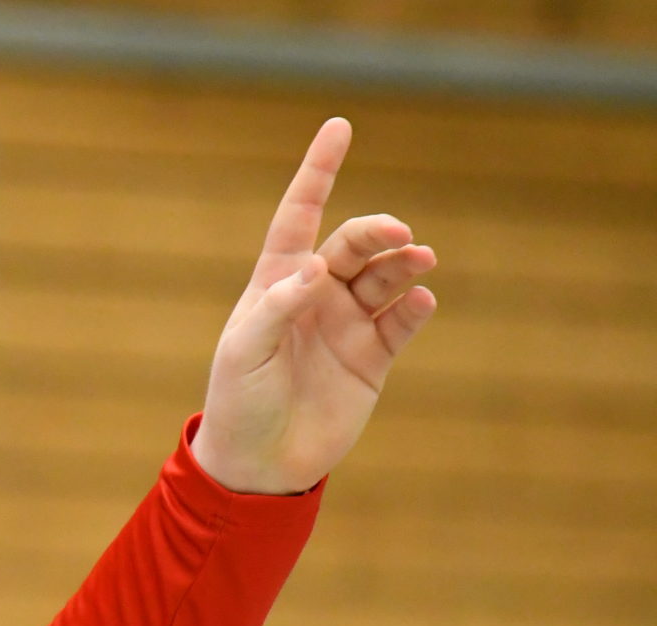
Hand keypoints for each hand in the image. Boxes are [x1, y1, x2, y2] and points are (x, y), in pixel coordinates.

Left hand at [190, 118, 438, 495]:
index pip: (298, 215)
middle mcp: (315, 295)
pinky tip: (420, 301)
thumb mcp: (243, 354)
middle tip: (397, 234)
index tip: (339, 127)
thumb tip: (315, 269)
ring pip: (385, 278)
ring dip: (404, 264)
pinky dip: (413, 308)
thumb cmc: (239, 403)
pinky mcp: (373, 358)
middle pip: (353, 245)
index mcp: (275, 283)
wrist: (260, 465)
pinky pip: (401, 322)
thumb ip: (277, 308)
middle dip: (376, 232)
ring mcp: (347, 324)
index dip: (318, 172)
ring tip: (420, 260)